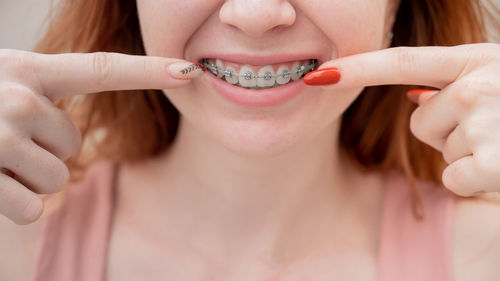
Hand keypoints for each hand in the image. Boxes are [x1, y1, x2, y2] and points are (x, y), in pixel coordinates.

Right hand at [0, 50, 203, 223]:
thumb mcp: (0, 84)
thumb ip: (41, 93)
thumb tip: (77, 130)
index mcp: (26, 70)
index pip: (99, 70)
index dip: (147, 70)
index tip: (188, 72)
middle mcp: (17, 98)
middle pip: (74, 141)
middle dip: (46, 148)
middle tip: (4, 136)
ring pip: (57, 178)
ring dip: (30, 177)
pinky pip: (32, 208)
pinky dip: (13, 203)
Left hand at [316, 43, 499, 196]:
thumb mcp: (494, 78)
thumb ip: (452, 81)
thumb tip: (412, 96)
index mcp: (474, 59)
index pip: (402, 62)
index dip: (357, 68)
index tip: (318, 76)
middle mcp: (476, 85)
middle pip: (417, 121)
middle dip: (445, 132)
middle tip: (490, 126)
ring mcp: (485, 123)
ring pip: (436, 149)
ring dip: (464, 152)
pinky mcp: (494, 163)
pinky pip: (452, 179)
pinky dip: (472, 180)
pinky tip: (499, 165)